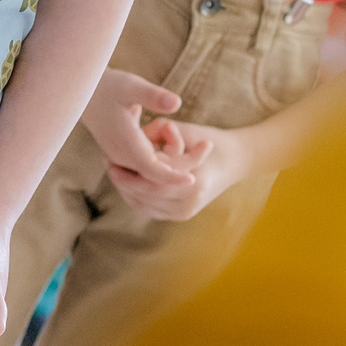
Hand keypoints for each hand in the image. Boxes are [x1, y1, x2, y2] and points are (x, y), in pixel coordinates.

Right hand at [81, 68, 196, 185]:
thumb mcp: (132, 86)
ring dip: (176, 164)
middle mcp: (123, 157)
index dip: (173, 178)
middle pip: (157, 175)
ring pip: (153, 172)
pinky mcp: (124, 155)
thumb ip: (153, 95)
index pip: (151, 171)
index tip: (193, 181)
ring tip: (202, 143)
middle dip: (184, 167)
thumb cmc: (109, 85)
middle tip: (208, 144)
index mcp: (125, 144)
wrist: (85, 92)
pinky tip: (181, 143)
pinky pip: (148, 166)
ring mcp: (122, 158)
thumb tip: (176, 103)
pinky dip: (166, 160)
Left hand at [109, 120, 257, 220]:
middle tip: (109, 164)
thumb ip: (161, 132)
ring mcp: (186, 211)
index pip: (149, 182)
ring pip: (145, 206)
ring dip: (127, 191)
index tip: (111, 157)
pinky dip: (137, 198)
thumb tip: (137, 135)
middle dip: (123, 182)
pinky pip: (152, 210)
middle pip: (144, 197)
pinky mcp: (183, 214)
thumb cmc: (209, 139)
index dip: (127, 172)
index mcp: (192, 181)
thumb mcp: (186, 131)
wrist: (236, 160)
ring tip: (115, 172)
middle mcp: (189, 202)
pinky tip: (127, 184)